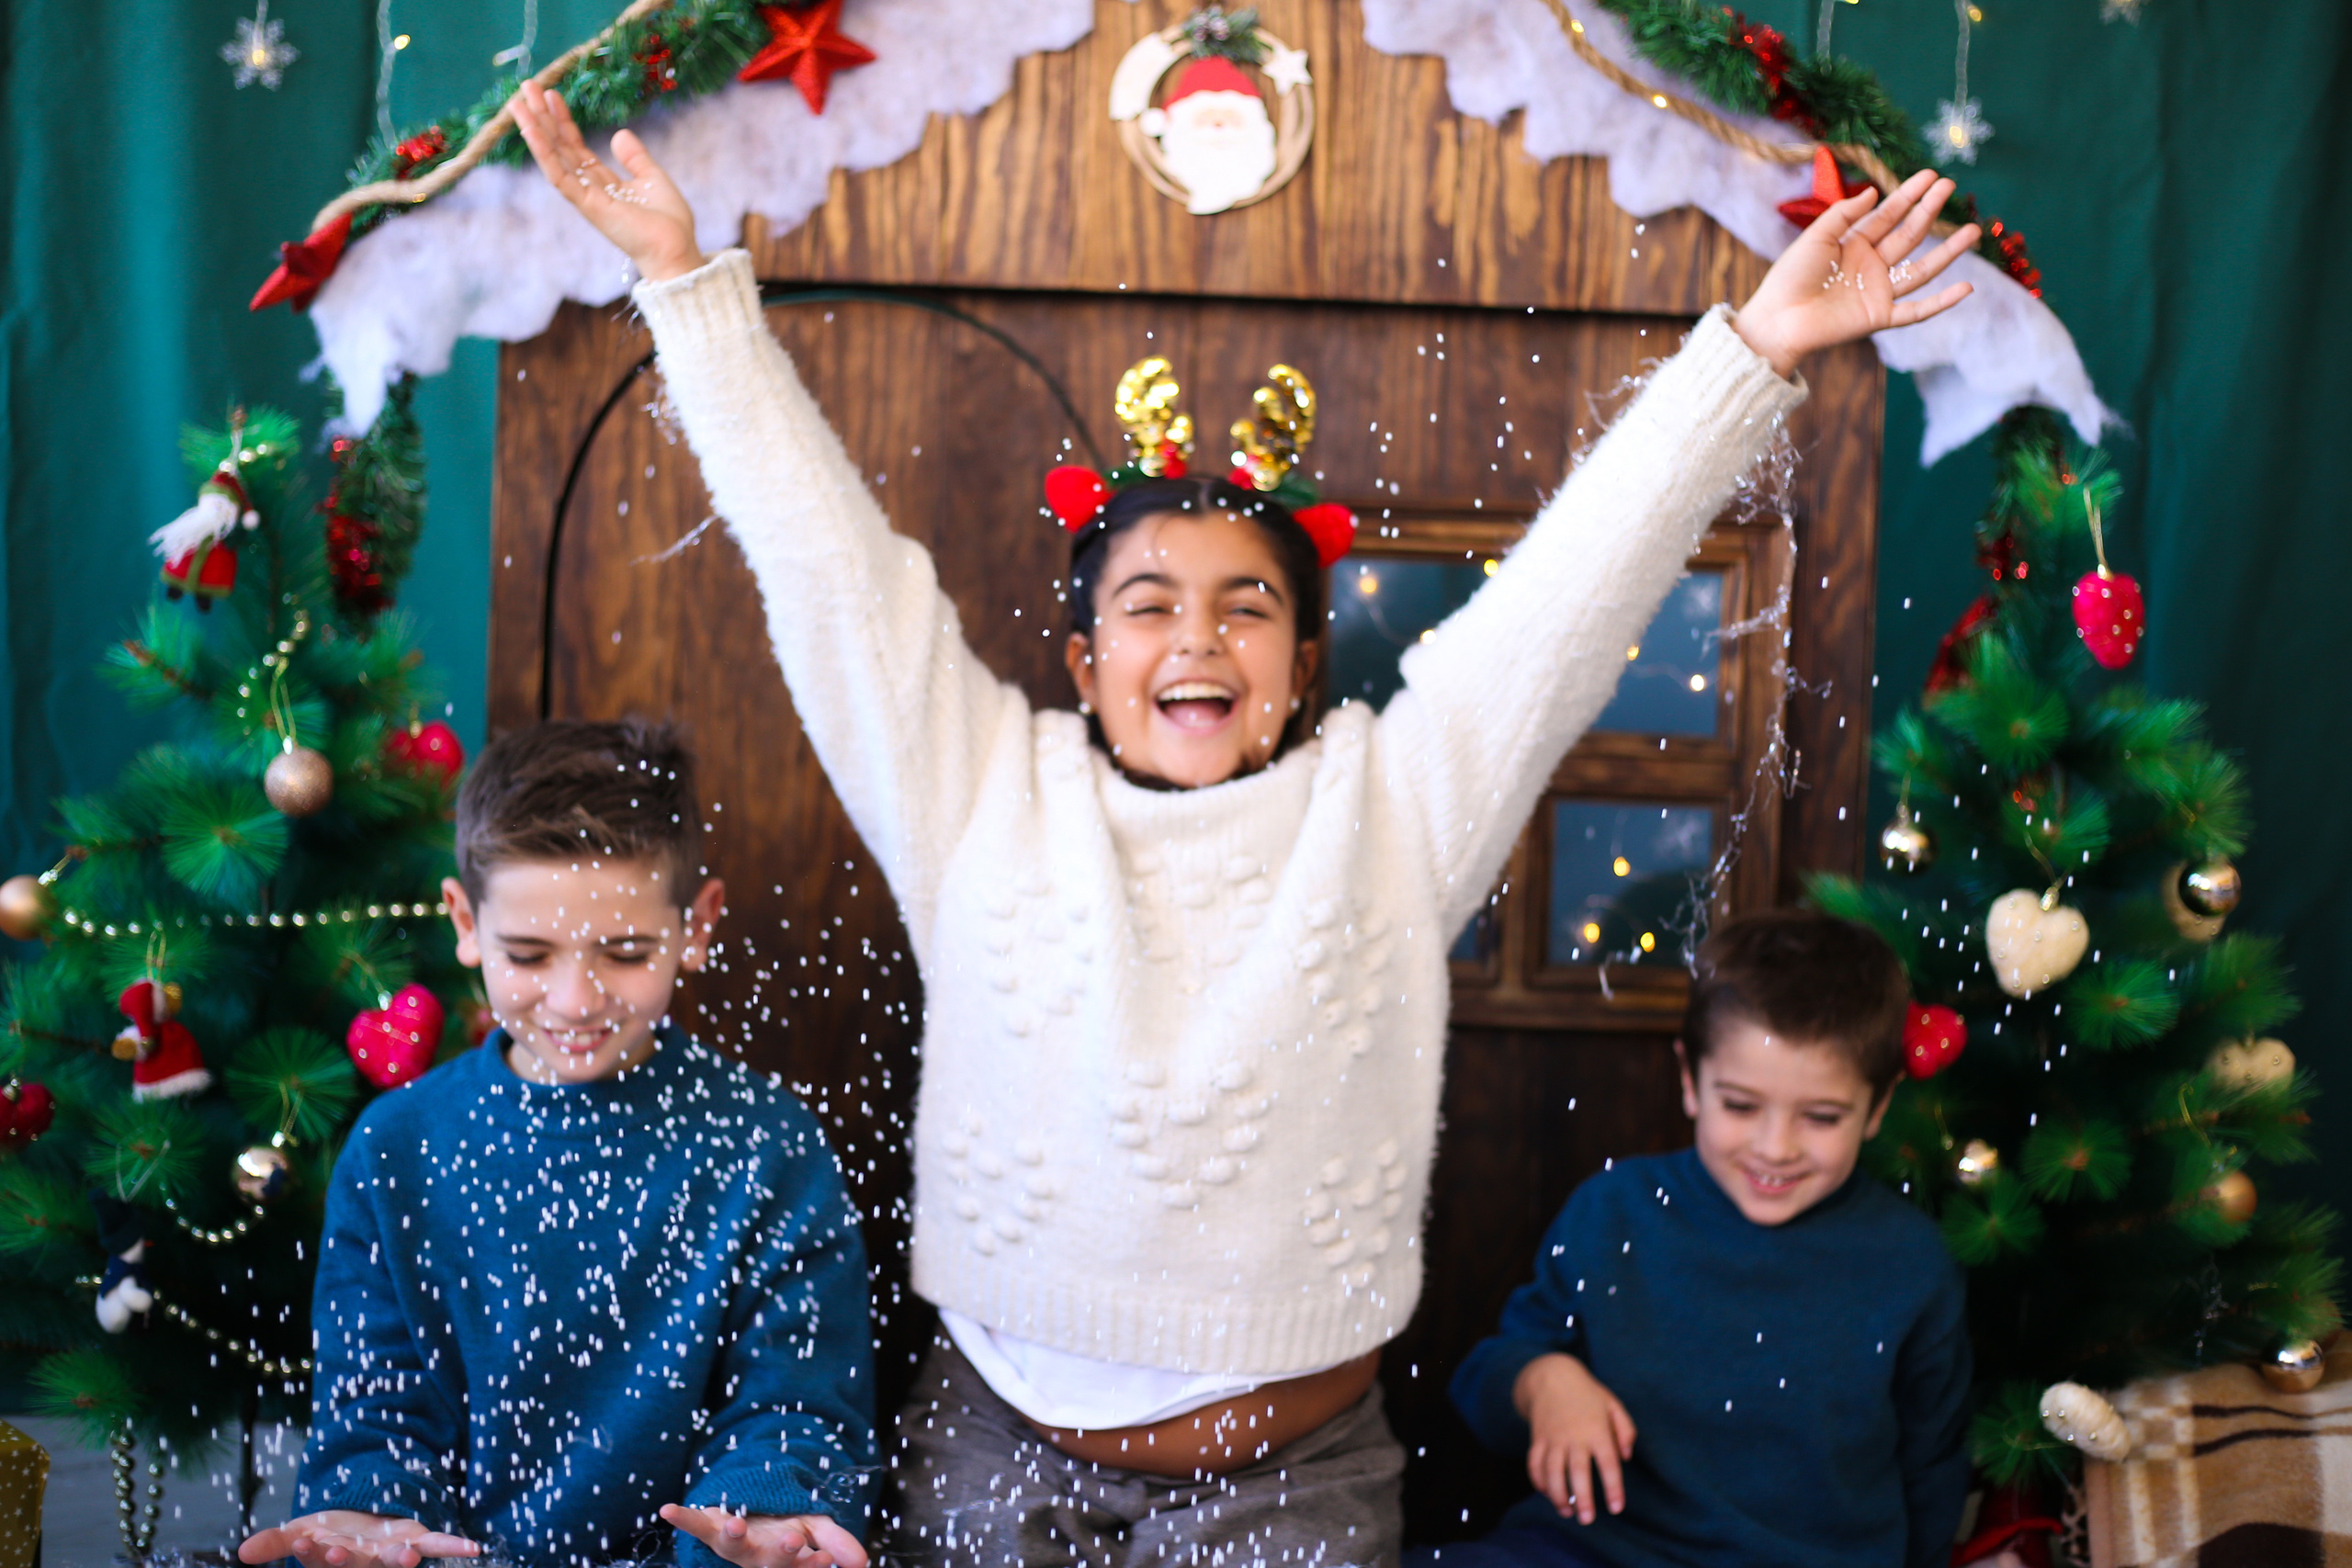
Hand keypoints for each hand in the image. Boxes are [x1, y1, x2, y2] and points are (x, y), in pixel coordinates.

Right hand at [238, 1511, 479, 1567]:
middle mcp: (361, 1565)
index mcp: (332, 1562)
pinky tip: (473, 1547)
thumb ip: (274, 1543)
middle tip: (337, 1552)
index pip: (317, 1561)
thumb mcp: (299, 1533)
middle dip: (345, 1561)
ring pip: (393, 1561)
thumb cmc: (328, 1536)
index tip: (305, 1541)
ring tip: (406, 1557)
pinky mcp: (416, 1541)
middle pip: (353, 1566)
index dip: (311, 1553)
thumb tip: (241, 1553)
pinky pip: (437, 1544)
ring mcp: (390, 1556)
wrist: (362, 1526)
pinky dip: (453, 1545)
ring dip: (400, 1561)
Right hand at [509, 82, 705, 281]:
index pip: (575, 146)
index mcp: (604, 182)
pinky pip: (558, 175)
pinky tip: (530, 130)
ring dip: (534, 129)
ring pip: (552, 157)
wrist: (675, 249)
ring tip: (518, 103)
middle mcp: (589, 188)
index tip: (552, 94)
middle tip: (527, 87)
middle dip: (542, 117)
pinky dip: (543, 153)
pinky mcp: (586, 204)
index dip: (563, 120)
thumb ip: (635, 158)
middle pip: (559, 147)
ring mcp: (585, 196)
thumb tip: (620, 134)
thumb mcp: (653, 178)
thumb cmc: (668, 222)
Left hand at [659, 1504, 868, 1567]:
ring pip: (731, 1547)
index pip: (801, 1566)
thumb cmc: (784, 1524)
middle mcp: (756, 1557)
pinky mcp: (711, 1526)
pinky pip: (696, 1523)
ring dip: (731, 1537)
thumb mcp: (814, 1527)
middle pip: (768, 1561)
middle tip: (791, 1541)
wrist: (750, 1512)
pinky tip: (667, 1510)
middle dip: (780, 1554)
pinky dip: (682, 1517)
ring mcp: (731, 1543)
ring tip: (734, 1526)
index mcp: (784, 1560)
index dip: (811, 1565)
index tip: (825, 1558)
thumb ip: (835, 1542)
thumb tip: (862, 1563)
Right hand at [1515, 1353, 1636, 1525]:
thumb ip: (1626, 1430)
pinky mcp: (1536, 1439)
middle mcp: (1574, 1436)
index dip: (1613, 1488)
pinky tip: (1548, 1494)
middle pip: (1577, 1472)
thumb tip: (1626, 1457)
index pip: (1608, 1464)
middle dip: (1582, 1498)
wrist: (1551, 1376)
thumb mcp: (1613, 1405)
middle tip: (1587, 1520)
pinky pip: (1534, 1464)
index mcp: (1597, 1430)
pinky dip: (1538, 1481)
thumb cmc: (1588, 1394)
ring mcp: (1552, 1438)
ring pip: (1552, 1471)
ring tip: (1567, 1512)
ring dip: (1558, 1495)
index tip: (1616, 1508)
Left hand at [1731, 167, 1982, 378]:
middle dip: (1929, 210)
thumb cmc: (1789, 276)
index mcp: (1854, 244)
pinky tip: (1967, 288)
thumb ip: (1844, 214)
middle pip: (1909, 235)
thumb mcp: (1816, 237)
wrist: (1777, 319)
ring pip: (1922, 269)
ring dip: (1949, 252)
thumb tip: (1874, 192)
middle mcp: (1871, 266)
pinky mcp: (1879, 317)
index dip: (1910, 195)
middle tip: (1950, 186)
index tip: (1932, 175)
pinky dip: (1942, 302)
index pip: (1889, 215)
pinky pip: (1917, 311)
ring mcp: (1878, 291)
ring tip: (1973, 231)